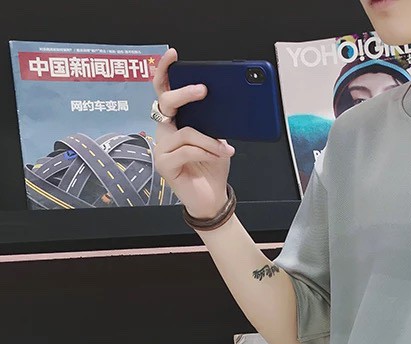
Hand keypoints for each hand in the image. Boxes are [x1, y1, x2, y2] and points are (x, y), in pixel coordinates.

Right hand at [151, 47, 234, 217]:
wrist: (213, 198)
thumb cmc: (213, 167)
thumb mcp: (218, 139)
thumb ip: (213, 122)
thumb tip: (221, 103)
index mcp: (175, 122)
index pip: (164, 92)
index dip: (165, 72)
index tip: (174, 55)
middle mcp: (164, 132)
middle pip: (166, 103)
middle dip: (185, 94)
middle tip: (204, 90)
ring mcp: (161, 148)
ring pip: (185, 132)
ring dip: (210, 141)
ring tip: (224, 151)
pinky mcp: (164, 164)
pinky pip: (186, 150)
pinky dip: (206, 152)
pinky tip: (218, 156)